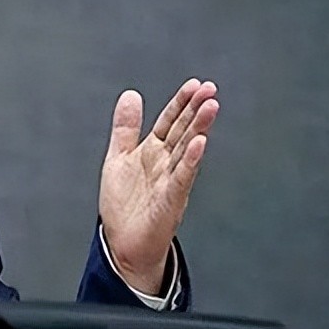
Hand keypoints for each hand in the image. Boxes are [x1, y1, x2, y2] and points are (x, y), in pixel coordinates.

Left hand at [99, 78, 218, 293]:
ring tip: (210, 107)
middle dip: (195, 110)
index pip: (170, 122)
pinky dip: (190, 161)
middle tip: (210, 89)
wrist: (122, 244)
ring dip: (199, 129)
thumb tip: (131, 95)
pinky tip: (199, 145)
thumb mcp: (118, 158)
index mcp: (153, 153)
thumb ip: (125, 128)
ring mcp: (170, 181)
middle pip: (183, 131)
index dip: (181, 103)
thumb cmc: (124, 206)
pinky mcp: (170, 200)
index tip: (194, 85)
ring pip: (187, 150)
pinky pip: (182, 178)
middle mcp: (165, 164)